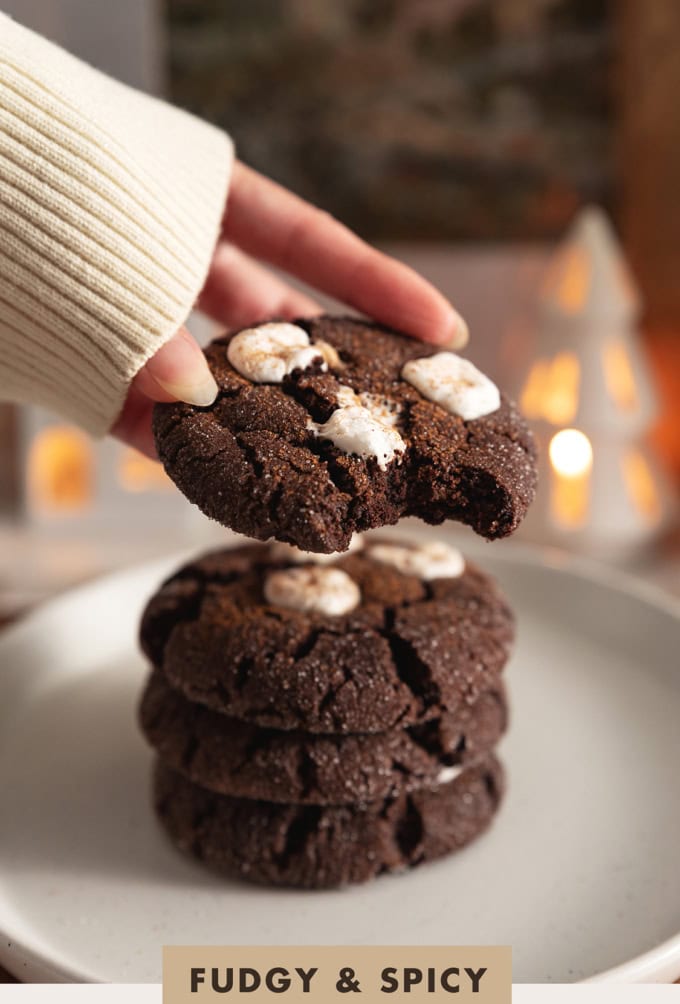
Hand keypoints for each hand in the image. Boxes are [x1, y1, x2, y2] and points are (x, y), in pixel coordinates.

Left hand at [112, 161, 468, 456]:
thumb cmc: (48, 192)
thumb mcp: (108, 236)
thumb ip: (147, 320)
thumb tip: (189, 399)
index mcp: (206, 197)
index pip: (313, 243)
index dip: (381, 286)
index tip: (445, 331)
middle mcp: (185, 259)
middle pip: (275, 321)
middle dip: (325, 370)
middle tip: (384, 420)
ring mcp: (147, 316)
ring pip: (218, 375)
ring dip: (253, 423)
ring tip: (305, 471)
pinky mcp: (97, 366)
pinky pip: (146, 416)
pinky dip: (175, 451)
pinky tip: (212, 487)